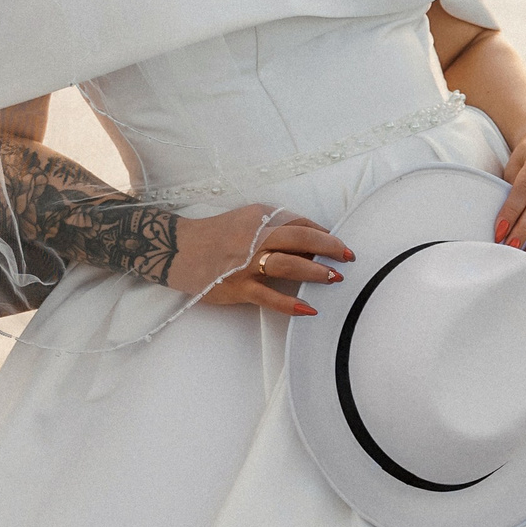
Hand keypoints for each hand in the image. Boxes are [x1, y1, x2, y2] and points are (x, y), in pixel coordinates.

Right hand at [168, 205, 353, 317]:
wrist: (177, 249)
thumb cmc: (216, 234)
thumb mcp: (247, 220)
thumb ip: (275, 227)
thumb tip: (309, 245)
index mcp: (260, 217)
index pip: (300, 222)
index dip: (323, 233)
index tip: (339, 243)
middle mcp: (255, 237)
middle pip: (301, 239)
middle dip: (329, 247)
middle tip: (349, 256)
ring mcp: (246, 263)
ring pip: (288, 266)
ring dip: (316, 272)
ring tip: (335, 278)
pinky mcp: (237, 287)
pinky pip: (268, 296)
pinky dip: (290, 304)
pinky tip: (309, 309)